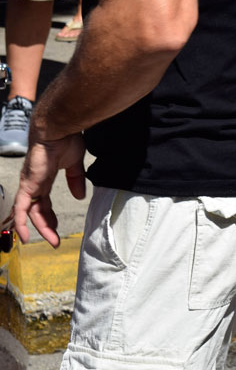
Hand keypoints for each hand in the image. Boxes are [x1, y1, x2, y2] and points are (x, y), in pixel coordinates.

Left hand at [13, 131, 85, 246]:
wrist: (58, 128)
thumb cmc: (66, 138)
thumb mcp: (75, 163)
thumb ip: (76, 179)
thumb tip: (79, 195)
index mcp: (45, 178)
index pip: (43, 203)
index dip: (50, 217)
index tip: (57, 228)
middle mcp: (35, 183)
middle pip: (37, 211)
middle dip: (46, 226)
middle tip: (55, 240)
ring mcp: (30, 185)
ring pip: (29, 213)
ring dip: (40, 228)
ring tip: (50, 241)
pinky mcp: (28, 185)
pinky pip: (21, 209)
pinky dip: (21, 224)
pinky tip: (25, 236)